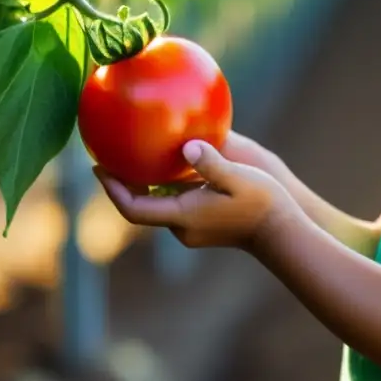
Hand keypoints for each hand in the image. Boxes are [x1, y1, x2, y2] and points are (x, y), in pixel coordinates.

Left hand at [95, 139, 296, 250]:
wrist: (282, 233)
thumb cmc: (263, 204)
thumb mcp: (239, 178)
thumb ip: (213, 163)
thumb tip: (188, 147)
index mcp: (183, 216)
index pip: (134, 208)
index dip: (112, 189)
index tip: (98, 167)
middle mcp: (181, 227)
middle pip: (140, 205)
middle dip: (122, 182)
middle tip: (108, 154)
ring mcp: (190, 229)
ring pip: (156, 204)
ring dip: (142, 183)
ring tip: (132, 154)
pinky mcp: (200, 225)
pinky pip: (171, 203)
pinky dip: (162, 185)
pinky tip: (168, 162)